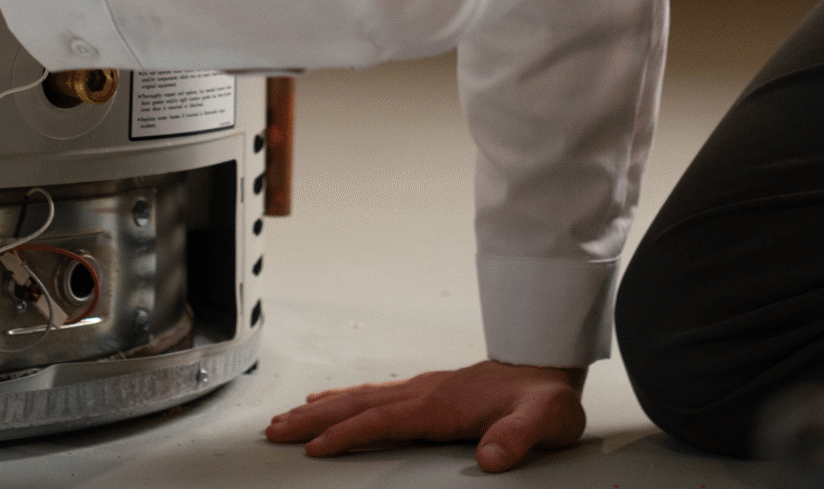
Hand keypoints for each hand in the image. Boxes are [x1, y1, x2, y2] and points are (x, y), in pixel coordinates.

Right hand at [265, 359, 587, 472]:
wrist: (549, 365)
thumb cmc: (546, 397)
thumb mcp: (545, 421)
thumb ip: (518, 438)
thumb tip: (492, 458)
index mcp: (442, 404)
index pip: (383, 420)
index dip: (348, 434)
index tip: (314, 448)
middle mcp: (424, 392)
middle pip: (357, 405)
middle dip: (314, 419)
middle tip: (275, 429)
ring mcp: (422, 389)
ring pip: (359, 397)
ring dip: (320, 409)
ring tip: (287, 418)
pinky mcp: (425, 392)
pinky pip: (372, 395)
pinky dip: (343, 399)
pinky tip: (329, 401)